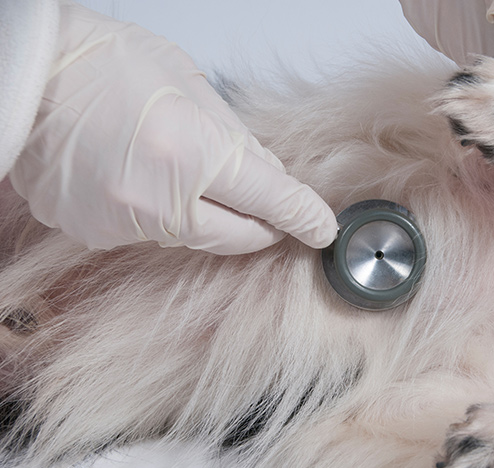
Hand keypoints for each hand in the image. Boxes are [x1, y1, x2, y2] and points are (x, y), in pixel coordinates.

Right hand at [9, 2, 336, 253]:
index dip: (303, 216)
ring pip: (197, 237)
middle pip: (240, 236)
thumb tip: (270, 175)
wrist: (21, 75)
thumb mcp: (188, 84)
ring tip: (191, 172)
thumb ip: (236, 138)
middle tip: (274, 211)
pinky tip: (148, 179)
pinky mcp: (96, 234)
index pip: (270, 201)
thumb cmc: (100, 63)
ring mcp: (124, 224)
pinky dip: (164, 214)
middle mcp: (159, 200)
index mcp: (191, 154)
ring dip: (211, 216)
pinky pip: (152, 235)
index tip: (321, 228)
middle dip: (264, 225)